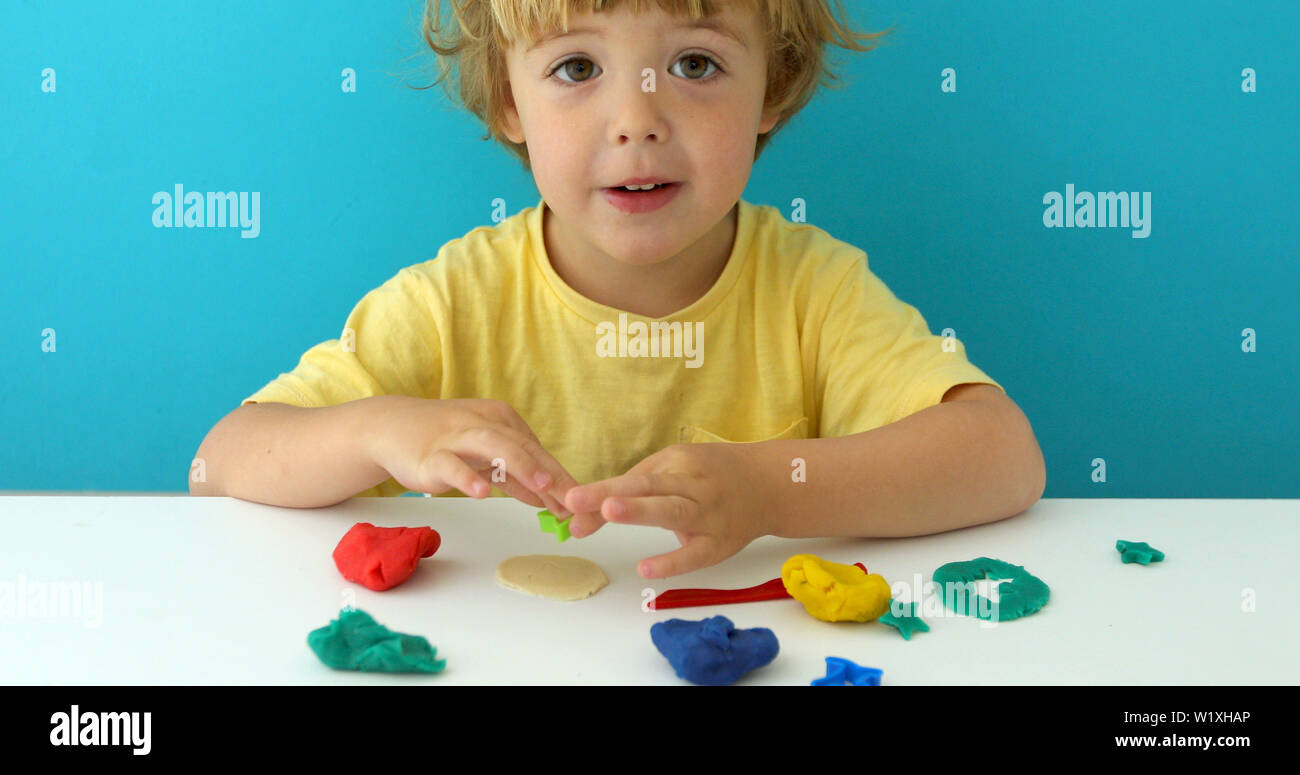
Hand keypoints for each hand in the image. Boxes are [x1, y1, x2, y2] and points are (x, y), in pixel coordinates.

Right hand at [365, 396, 577, 514]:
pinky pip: (452, 465)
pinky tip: (484, 493)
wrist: (391, 427)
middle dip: (550, 473)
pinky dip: (468, 478)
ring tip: (542, 485)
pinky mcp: (432, 455)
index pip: (537, 451)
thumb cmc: (445, 442)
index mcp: (501, 421)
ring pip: (493, 446)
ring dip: (520, 464)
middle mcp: (483, 424)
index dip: (560, 477)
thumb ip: (515, 478)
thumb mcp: (485, 458)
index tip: (581, 502)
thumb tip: (546, 499)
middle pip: (523, 447)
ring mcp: (457, 438)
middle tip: (573, 497)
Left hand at [561, 442, 772, 577]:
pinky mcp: (720, 544)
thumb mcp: (675, 470)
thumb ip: (632, 491)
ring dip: (641, 510)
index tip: (569, 501)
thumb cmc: (711, 477)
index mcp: (679, 462)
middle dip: (613, 493)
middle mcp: (694, 485)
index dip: (600, 490)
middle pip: (650, 487)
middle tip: (578, 501)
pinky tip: (646, 569)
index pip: (634, 479)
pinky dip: (672, 561)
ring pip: (673, 510)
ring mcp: (709, 513)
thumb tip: (581, 518)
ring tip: (609, 512)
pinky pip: (695, 554)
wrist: (770, 485)